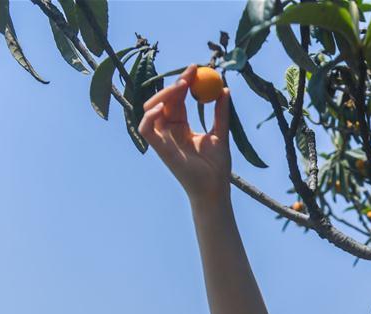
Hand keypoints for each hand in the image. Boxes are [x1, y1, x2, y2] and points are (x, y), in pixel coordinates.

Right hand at [138, 64, 231, 203]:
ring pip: (151, 110)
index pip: (178, 99)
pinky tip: (162, 107)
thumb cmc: (217, 167)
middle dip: (174, 84)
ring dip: (164, 95)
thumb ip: (221, 113)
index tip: (196, 68)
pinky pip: (146, 130)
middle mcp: (169, 131)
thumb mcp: (221, 134)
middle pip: (164, 101)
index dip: (184, 82)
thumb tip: (225, 89)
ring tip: (181, 86)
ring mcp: (163, 140)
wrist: (215, 189)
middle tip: (190, 74)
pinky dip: (149, 117)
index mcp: (181, 127)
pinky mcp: (159, 149)